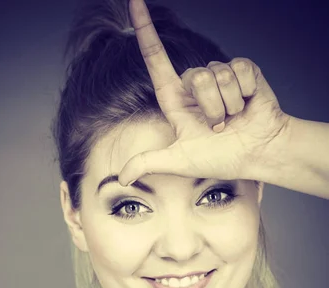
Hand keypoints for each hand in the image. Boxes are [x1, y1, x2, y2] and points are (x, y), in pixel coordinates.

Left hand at [118, 0, 290, 185]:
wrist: (258, 154)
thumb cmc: (220, 158)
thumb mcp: (179, 162)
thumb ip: (148, 164)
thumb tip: (120, 178)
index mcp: (176, 100)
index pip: (155, 60)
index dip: (145, 30)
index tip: (133, 0)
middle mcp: (196, 84)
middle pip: (194, 76)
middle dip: (210, 108)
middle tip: (219, 128)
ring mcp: (220, 75)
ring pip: (217, 75)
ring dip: (228, 105)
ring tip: (233, 119)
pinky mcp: (244, 70)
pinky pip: (239, 70)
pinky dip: (244, 93)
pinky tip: (247, 104)